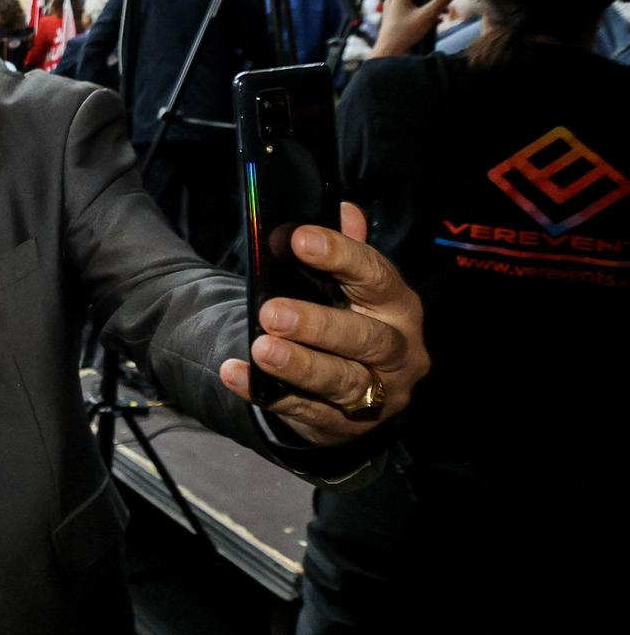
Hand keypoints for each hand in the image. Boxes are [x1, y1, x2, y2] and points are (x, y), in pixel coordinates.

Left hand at [218, 203, 430, 444]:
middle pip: (366, 338)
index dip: (340, 256)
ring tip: (261, 349)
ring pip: (342, 382)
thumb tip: (343, 210)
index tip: (300, 239)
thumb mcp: (353, 287)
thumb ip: (347, 251)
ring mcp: (376, 395)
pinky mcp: (342, 425)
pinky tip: (236, 374)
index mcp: (399, 306)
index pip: (377, 277)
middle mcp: (399, 352)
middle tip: (272, 312)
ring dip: (299, 365)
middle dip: (318, 325)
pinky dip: (265, 393)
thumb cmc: (350, 320)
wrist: (354, 392)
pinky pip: (303, 410)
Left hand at [370, 0, 459, 59]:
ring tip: (444, 12)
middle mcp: (393, 0)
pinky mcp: (395, 21)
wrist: (389, 53)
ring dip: (428, 4)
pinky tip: (436, 22)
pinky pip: (410, 12)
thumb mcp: (428, 15)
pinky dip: (422, 13)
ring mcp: (393, 11)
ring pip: (412, 1)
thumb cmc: (406, 32)